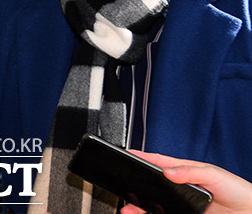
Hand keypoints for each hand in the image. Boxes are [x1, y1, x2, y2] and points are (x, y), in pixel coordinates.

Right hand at [120, 151, 251, 213]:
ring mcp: (181, 206)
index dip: (142, 158)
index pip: (158, 162)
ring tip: (129, 208)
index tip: (128, 154)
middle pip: (152, 187)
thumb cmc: (238, 191)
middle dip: (135, 187)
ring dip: (140, 207)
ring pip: (155, 206)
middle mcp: (180, 189)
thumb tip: (168, 170)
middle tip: (124, 187)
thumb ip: (191, 171)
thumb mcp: (215, 175)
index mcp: (185, 172)